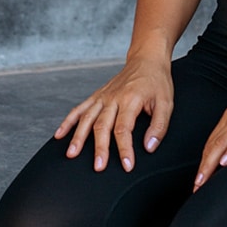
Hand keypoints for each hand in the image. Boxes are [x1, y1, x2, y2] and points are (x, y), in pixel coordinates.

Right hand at [54, 57, 173, 172]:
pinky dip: (68, 121)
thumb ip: (159, 126)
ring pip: (87, 118)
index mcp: (130, 99)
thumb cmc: (157, 81)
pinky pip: (79, 109)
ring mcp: (103, 96)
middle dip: (99, 148)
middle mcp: (113, 98)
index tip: (126, 165)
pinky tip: (60, 135)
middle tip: (98, 167)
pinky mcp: (97, 96)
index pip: (124, 128)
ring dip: (78, 137)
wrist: (146, 59)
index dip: (124, 149)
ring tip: (71, 154)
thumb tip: (149, 147)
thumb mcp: (166, 103)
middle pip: (102, 125)